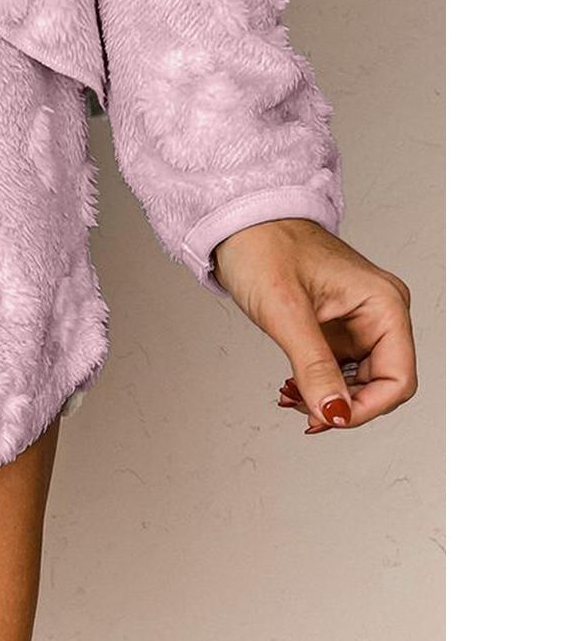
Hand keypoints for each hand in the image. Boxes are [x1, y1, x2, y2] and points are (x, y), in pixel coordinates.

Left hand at [213, 218, 416, 434]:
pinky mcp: (337, 329)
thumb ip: (314, 368)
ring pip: (359, 384)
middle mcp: (381, 314)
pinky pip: (339, 372)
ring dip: (327, 399)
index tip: (325, 418)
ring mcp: (360, 323)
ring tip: (289, 393)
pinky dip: (317, 386)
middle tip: (300, 409)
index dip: (365, 409)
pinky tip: (291, 385)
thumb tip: (334, 413)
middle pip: (382, 386)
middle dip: (343, 406)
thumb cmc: (265, 248)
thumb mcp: (287, 314)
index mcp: (385, 304)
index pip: (398, 379)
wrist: (241, 223)